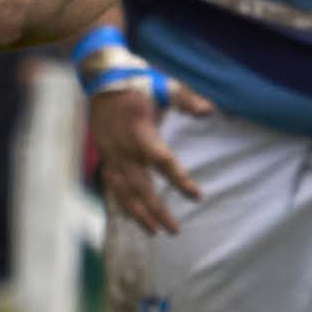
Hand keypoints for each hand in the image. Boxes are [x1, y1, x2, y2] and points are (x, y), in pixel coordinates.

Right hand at [91, 78, 210, 234]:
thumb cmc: (137, 84)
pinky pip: (112, 185)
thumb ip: (187, 99)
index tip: (196, 196)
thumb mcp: (164, 86)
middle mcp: (124, 149)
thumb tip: (209, 111)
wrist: (102, 79)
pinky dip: (122, 202)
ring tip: (153, 231)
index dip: (180, 180)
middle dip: (156, 210)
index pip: (163, 163)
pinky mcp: (105, 155)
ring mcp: (111, 154)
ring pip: (123, 191)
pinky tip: (132, 214)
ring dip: (137, 213)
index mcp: (141, 133)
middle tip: (173, 230)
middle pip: (141, 187)